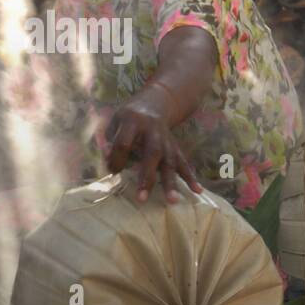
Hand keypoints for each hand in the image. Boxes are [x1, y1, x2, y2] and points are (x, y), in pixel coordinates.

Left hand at [103, 86, 203, 202]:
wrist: (154, 103)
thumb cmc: (129, 117)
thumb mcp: (115, 121)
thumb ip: (110, 140)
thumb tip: (108, 160)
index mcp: (133, 121)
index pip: (124, 143)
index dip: (116, 159)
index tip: (112, 171)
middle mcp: (152, 130)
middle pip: (152, 153)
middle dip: (147, 177)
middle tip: (142, 198)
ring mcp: (166, 139)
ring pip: (170, 161)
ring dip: (171, 182)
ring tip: (172, 200)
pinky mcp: (175, 146)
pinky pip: (183, 162)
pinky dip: (190, 177)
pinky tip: (197, 191)